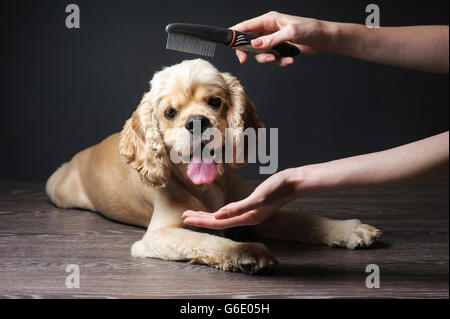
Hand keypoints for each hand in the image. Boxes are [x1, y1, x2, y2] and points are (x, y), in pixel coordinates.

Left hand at [182, 169, 297, 228]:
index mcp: (247, 218)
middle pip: (218, 222)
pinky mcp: (252, 205)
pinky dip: (220, 212)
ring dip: (208, 216)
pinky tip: (216, 211)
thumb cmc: (278, 188)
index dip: (200, 220)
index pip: (218, 223)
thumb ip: (238, 208)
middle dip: (200, 219)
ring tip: (194, 214)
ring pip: (223, 217)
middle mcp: (247, 217)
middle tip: (184, 216)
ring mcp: (250, 212)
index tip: (185, 218)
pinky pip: (231, 212)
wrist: (294, 182)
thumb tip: (218, 216)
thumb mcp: (258, 197)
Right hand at [231, 11, 333, 65]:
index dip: (235, 35)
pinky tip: (289, 61)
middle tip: (244, 60)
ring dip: (267, 59)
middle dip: (248, 52)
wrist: (323, 39)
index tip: (230, 45)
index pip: (246, 26)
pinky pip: (272, 58)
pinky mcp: (279, 49)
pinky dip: (279, 62)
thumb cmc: (310, 30)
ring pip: (260, 53)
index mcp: (269, 19)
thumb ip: (271, 40)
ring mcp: (273, 40)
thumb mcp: (290, 33)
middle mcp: (268, 29)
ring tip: (278, 59)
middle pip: (248, 41)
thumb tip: (255, 45)